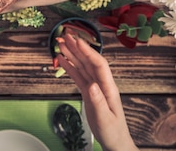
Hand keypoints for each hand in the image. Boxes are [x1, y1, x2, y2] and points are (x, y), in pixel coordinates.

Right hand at [57, 34, 139, 150]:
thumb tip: (91, 85)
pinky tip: (62, 60)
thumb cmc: (113, 132)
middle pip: (89, 61)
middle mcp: (102, 84)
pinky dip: (70, 67)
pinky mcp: (89, 92)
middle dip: (78, 47)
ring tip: (61, 43)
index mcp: (108, 88)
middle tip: (65, 35)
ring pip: (82, 66)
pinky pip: (78, 76)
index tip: (78, 40)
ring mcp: (95, 87)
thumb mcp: (105, 119)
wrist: (115, 142)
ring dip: (72, 54)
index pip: (98, 64)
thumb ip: (98, 101)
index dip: (88, 51)